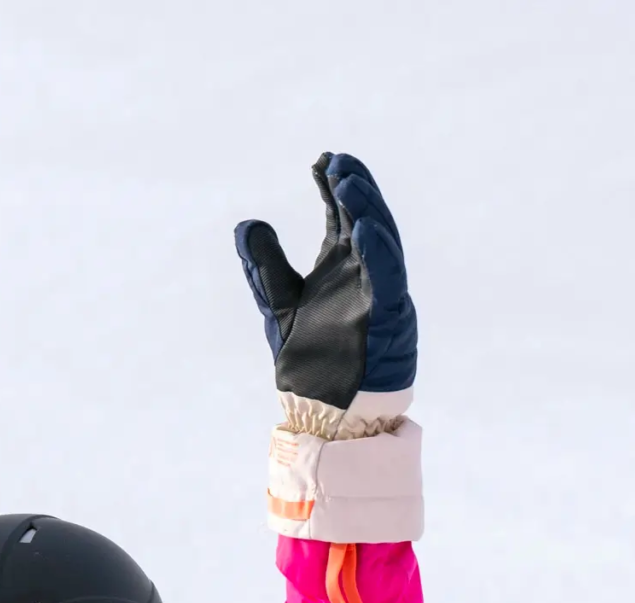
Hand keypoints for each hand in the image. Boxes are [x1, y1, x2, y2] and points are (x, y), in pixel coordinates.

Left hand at [234, 154, 416, 412]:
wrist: (325, 410)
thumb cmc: (313, 361)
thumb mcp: (279, 305)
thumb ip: (265, 267)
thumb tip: (246, 225)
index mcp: (341, 267)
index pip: (341, 216)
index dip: (332, 187)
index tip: (320, 161)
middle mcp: (363, 273)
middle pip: (364, 219)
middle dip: (353, 188)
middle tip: (338, 160)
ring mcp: (379, 293)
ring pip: (380, 242)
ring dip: (366, 211)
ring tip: (348, 182)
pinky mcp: (388, 317)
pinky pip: (388, 279)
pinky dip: (379, 252)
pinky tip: (365, 227)